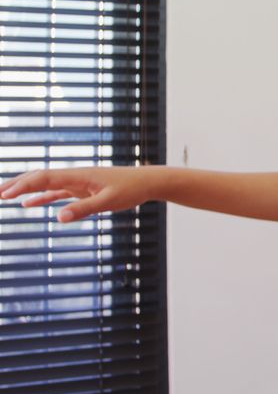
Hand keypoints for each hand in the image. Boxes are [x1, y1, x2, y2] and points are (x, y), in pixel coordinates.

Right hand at [0, 167, 154, 222]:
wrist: (147, 181)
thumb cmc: (130, 189)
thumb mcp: (108, 202)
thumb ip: (84, 209)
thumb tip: (58, 217)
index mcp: (78, 176)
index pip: (43, 178)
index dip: (22, 185)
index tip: (4, 194)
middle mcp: (74, 176)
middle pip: (39, 177)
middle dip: (16, 184)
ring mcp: (77, 182)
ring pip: (45, 184)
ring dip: (24, 189)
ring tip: (3, 196)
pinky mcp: (82, 189)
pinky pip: (56, 192)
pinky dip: (40, 197)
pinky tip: (28, 204)